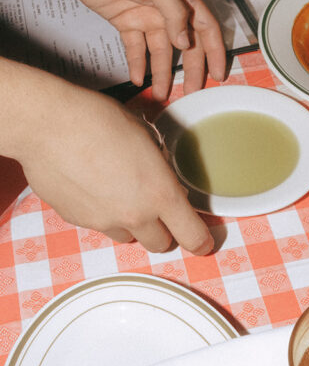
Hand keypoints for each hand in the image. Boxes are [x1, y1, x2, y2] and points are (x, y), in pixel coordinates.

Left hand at [0, 0, 225, 99]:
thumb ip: (174, 13)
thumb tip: (186, 43)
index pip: (206, 27)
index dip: (214, 51)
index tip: (218, 75)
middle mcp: (167, 8)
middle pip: (185, 44)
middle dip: (190, 68)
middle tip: (191, 92)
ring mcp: (146, 16)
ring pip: (160, 51)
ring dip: (162, 72)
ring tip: (162, 94)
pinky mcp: (125, 22)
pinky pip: (135, 48)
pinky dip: (137, 64)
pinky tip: (139, 80)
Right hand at [9, 66, 213, 253]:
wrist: (48, 126)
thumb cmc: (98, 121)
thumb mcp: (145, 137)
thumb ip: (159, 166)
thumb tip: (160, 175)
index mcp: (160, 193)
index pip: (191, 236)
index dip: (201, 242)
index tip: (203, 241)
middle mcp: (134, 215)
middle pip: (160, 244)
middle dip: (163, 230)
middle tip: (157, 208)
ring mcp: (103, 222)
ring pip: (128, 236)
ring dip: (131, 223)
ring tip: (121, 191)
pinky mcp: (77, 220)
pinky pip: (99, 225)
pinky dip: (102, 213)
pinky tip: (93, 185)